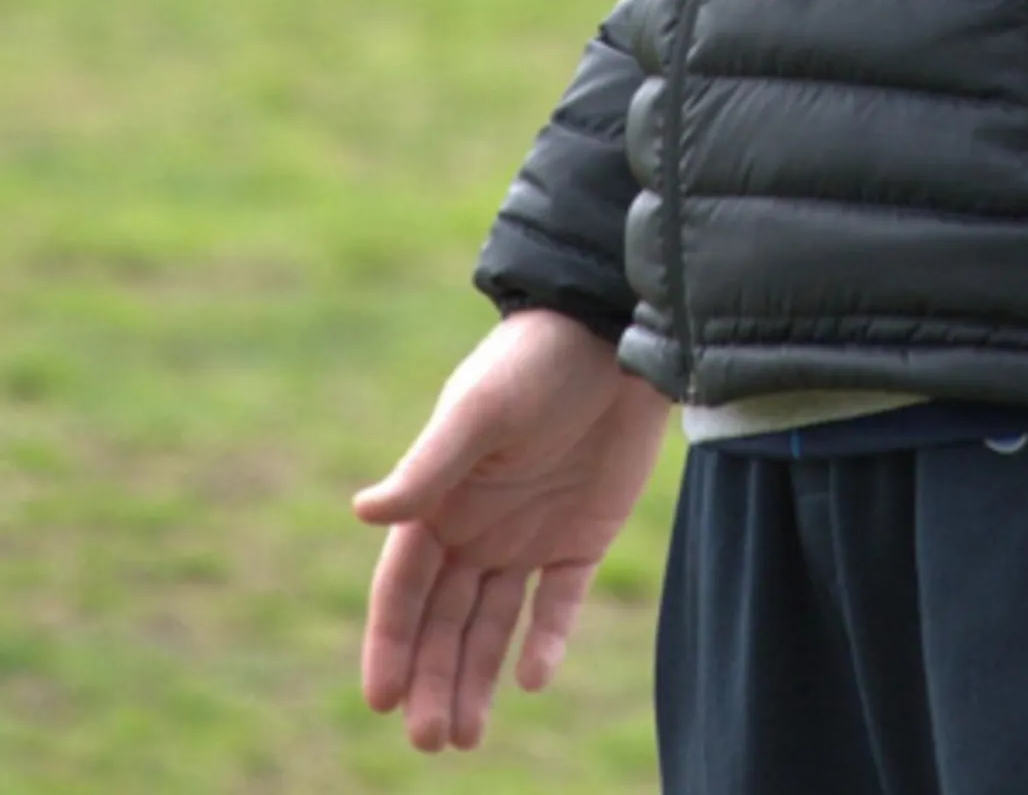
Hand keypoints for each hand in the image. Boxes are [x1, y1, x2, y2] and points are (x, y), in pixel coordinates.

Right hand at [354, 309, 673, 752]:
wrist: (616, 335)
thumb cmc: (536, 360)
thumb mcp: (481, 410)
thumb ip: (430, 467)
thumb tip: (363, 512)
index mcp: (440, 499)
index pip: (403, 586)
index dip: (390, 642)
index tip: (381, 699)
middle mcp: (476, 526)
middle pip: (442, 620)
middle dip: (429, 678)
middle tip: (427, 739)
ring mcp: (526, 536)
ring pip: (490, 625)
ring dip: (473, 678)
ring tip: (462, 737)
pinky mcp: (580, 538)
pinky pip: (556, 605)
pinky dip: (544, 642)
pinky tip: (532, 677)